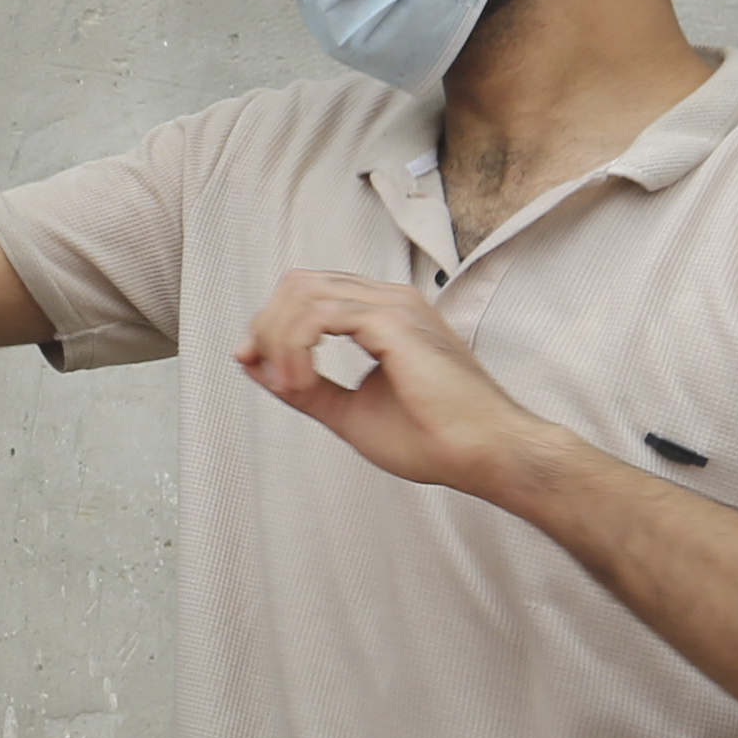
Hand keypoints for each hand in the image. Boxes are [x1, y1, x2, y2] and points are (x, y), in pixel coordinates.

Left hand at [234, 268, 569, 503]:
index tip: (250, 363)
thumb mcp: (350, 412)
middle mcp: (389, 300)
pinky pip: (319, 315)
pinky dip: (296, 350)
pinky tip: (301, 385)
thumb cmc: (434, 439)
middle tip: (262, 372)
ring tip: (290, 386)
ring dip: (279, 341)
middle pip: (299, 283)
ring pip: (304, 293)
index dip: (268, 323)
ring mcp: (394, 306)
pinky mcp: (395, 323)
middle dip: (266, 326)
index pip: (308, 291)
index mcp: (382, 315)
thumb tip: (254, 365)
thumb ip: (305, 387)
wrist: (487, 454)